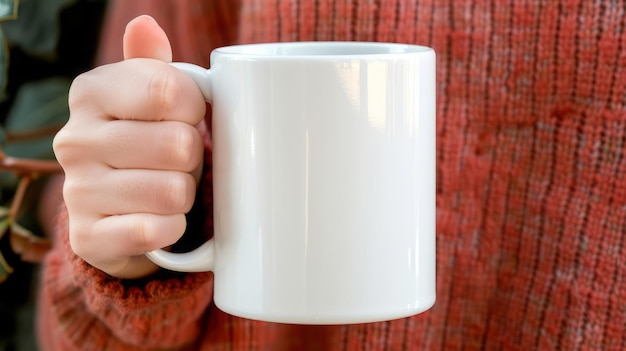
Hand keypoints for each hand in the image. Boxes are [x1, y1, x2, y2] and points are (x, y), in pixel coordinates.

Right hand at [53, 15, 205, 278]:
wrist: (119, 210)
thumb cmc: (147, 143)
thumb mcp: (149, 99)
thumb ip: (152, 64)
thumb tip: (145, 25)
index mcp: (91, 93)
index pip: (168, 90)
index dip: (197, 108)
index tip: (191, 117)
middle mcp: (74, 139)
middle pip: (178, 144)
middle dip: (193, 157)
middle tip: (180, 160)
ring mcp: (77, 191)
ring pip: (172, 192)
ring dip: (185, 194)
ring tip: (170, 187)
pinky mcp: (88, 237)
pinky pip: (154, 231)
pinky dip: (172, 227)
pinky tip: (163, 219)